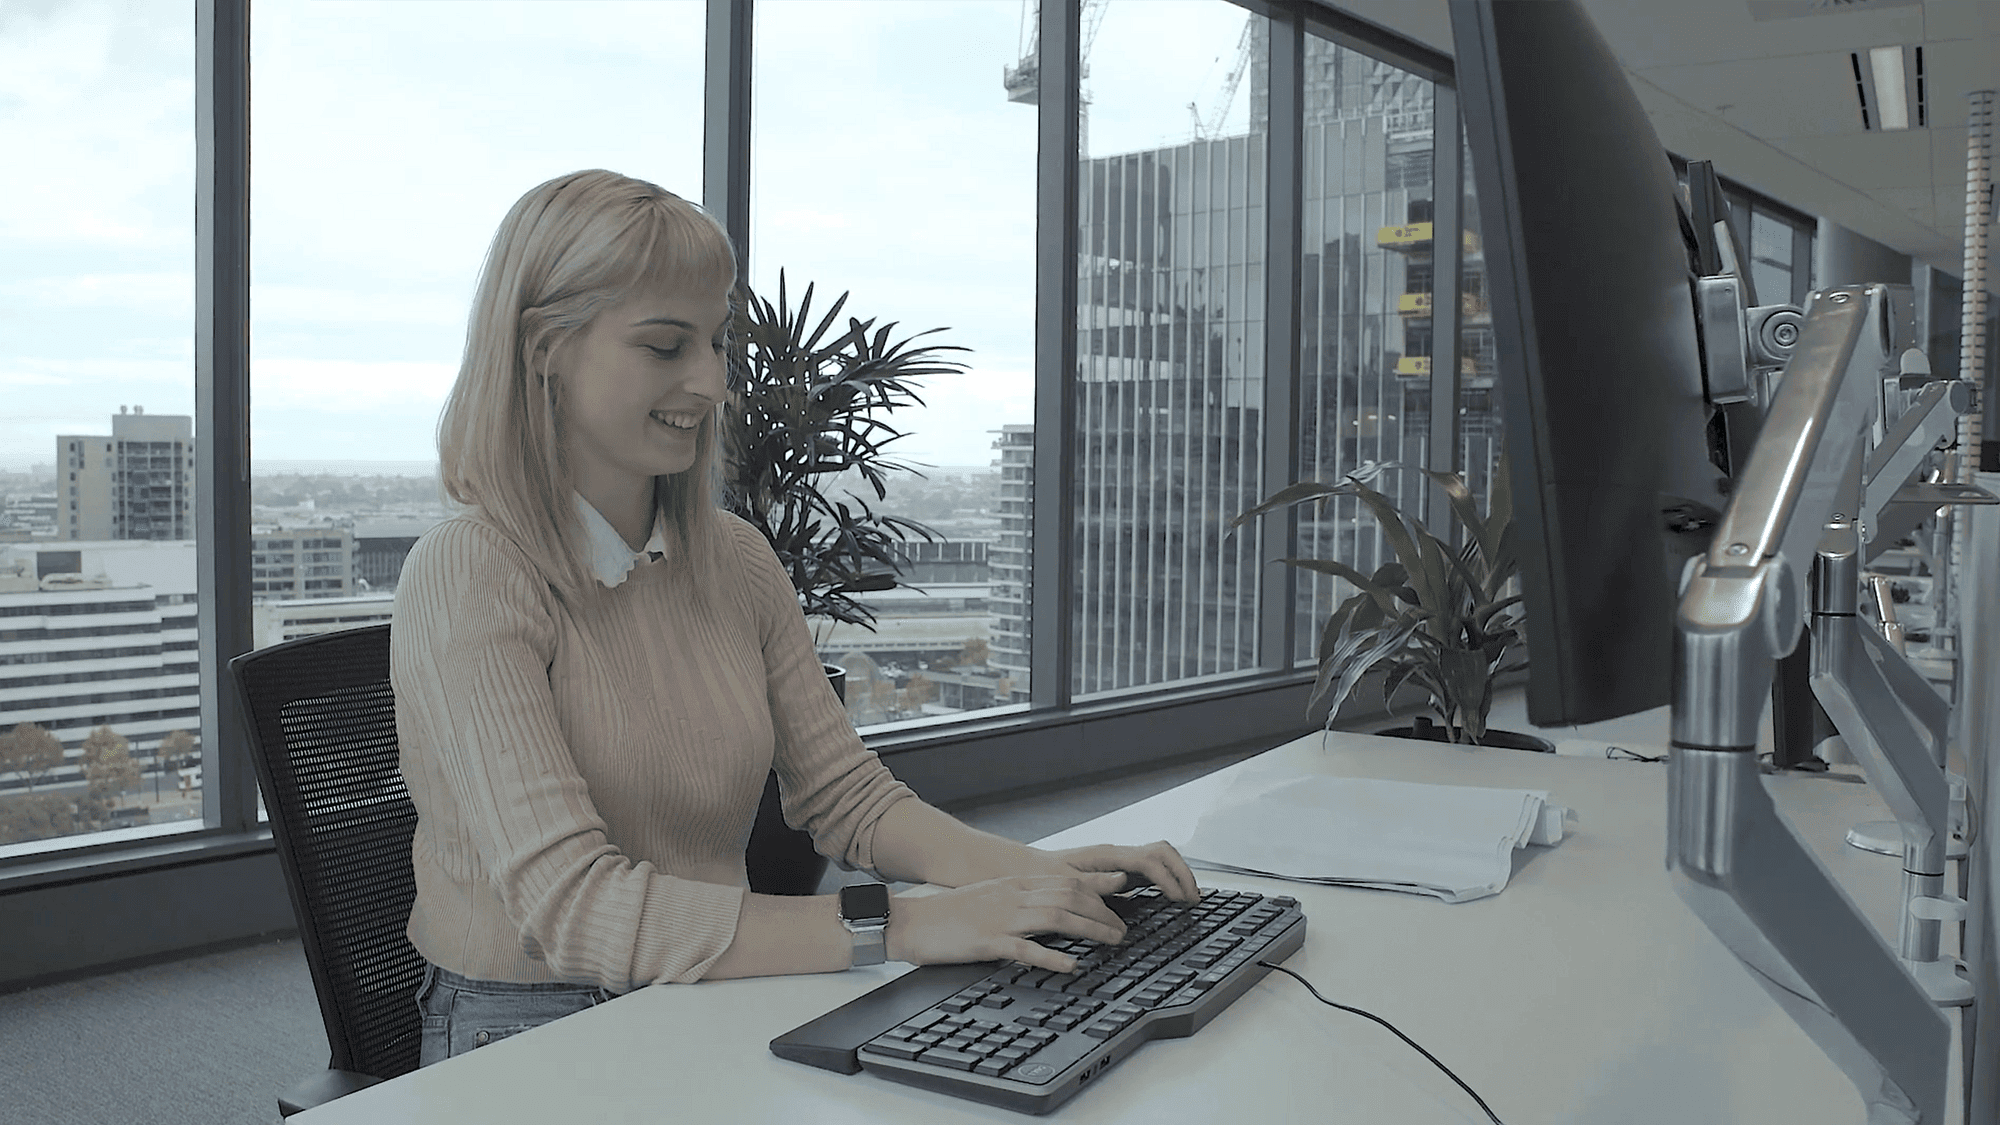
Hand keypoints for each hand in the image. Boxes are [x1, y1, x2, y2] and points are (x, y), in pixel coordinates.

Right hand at [884, 873, 1129, 972]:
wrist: (910, 921)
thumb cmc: (947, 914)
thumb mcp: (989, 897)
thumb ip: (1018, 899)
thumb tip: (1048, 910)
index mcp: (1012, 884)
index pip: (1065, 881)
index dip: (1097, 892)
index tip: (1116, 904)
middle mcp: (1011, 895)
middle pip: (1068, 896)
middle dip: (1102, 911)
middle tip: (1122, 928)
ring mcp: (1000, 917)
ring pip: (1056, 916)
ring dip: (1090, 928)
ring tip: (1113, 941)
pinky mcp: (988, 941)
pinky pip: (1025, 948)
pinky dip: (1052, 956)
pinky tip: (1071, 964)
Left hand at [1045, 840, 1200, 903]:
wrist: (1031, 871)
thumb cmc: (1046, 878)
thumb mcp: (1065, 883)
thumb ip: (1095, 883)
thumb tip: (1123, 881)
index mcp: (1107, 855)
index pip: (1149, 860)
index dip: (1168, 879)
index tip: (1179, 899)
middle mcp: (1118, 853)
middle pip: (1163, 851)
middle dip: (1183, 872)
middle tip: (1194, 899)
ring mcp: (1121, 860)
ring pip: (1162, 856)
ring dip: (1179, 873)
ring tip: (1190, 898)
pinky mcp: (1121, 868)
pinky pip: (1153, 868)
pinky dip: (1169, 878)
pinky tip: (1174, 896)